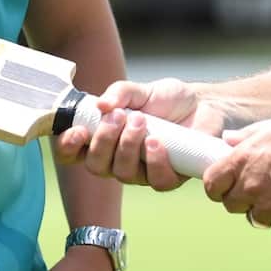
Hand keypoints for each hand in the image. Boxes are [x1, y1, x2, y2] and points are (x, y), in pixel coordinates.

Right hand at [53, 78, 225, 190]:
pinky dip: (154, 160)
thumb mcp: (139, 89)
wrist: (203, 103)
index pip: (74, 153)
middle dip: (103, 141)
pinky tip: (157, 141)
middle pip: (96, 166)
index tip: (78, 130)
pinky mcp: (168, 177)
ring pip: (123, 174)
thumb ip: (119, 93)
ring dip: (128, 146)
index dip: (68, 147)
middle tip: (119, 117)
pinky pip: (155, 180)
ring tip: (142, 121)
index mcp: (104, 139)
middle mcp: (118, 159)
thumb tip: (100, 104)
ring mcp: (142, 171)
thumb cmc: (166, 99)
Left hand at [203, 113, 270, 236]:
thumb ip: (248, 136)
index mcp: (244, 160)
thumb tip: (228, 140)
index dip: (217, 185)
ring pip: (255, 219)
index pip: (212, 183)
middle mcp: (253, 187)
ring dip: (264, 210)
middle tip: (258, 187)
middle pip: (231, 204)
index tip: (225, 184)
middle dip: (240, 198)